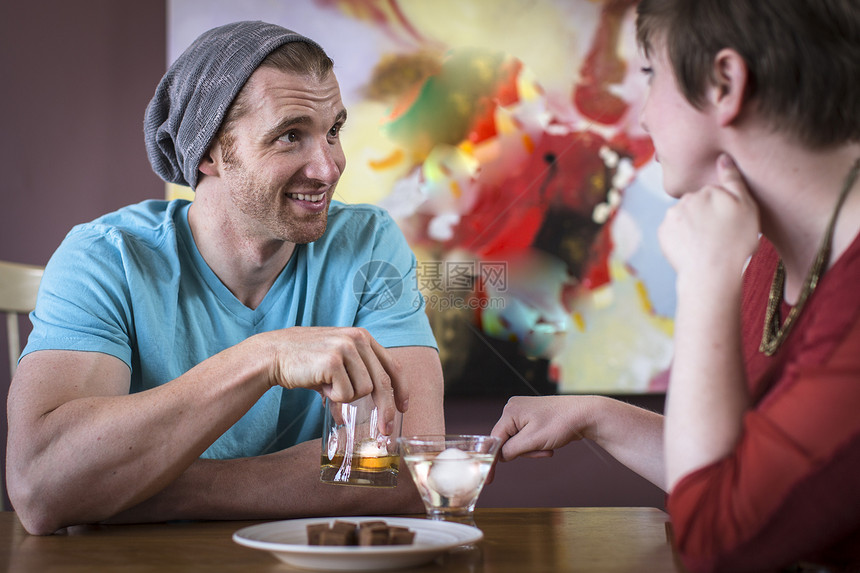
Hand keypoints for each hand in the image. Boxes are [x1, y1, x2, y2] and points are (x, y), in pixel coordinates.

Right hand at [259, 327, 405, 434]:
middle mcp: (358, 339)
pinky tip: (320, 385)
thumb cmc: (306, 361)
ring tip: (328, 386)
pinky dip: (333, 397)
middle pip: (382, 383)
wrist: (274, 354)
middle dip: (387, 410)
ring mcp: (346, 348)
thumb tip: (364, 412)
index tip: (404, 408)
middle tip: (386, 429)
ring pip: (363, 391)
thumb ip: (355, 379)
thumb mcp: (337, 363)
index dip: (401, 389)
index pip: (392, 366)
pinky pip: (345, 395)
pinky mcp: (333, 361)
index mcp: (363, 337)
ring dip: (346, 397)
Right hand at [490, 396, 591, 462]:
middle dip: (523, 451)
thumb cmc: (561, 423)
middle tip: (541, 450)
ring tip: (548, 446)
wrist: (586, 414)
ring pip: (518, 441)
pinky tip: (550, 443)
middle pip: (506, 441)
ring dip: (532, 449)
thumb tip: (500, 457)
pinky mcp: (532, 418)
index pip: (494, 440)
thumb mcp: (532, 440)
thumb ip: (511, 450)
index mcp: (510, 411)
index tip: (488, 479)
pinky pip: (527, 438)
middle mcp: (514, 409)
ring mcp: (524, 412)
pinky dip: (537, 444)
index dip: (492, 460)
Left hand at [658, 154, 759, 281]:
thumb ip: (734, 180)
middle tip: (719, 235)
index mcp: (708, 191)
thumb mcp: (747, 208)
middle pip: (698, 204)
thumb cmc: (735, 242)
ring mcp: (672, 216)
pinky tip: (693, 249)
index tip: (730, 223)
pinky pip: (674, 232)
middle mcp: (686, 199)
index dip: (725, 209)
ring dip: (693, 226)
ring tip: (706, 244)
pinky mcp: (663, 233)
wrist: (711, 272)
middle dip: (706, 215)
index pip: (716, 194)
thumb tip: (723, 157)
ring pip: (685, 217)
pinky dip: (682, 238)